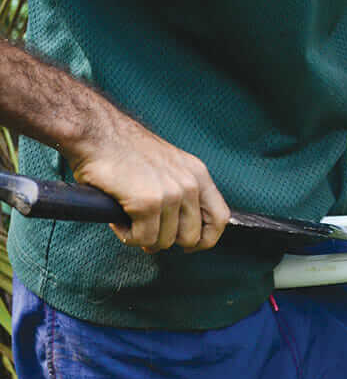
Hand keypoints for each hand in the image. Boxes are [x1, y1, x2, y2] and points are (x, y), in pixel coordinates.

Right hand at [0, 40, 229, 252]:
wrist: (96, 132)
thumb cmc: (125, 151)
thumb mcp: (170, 166)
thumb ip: (182, 192)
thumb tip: (182, 229)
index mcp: (198, 175)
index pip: (218, 218)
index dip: (206, 239)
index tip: (190, 246)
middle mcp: (189, 185)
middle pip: (191, 236)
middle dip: (166, 240)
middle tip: (145, 232)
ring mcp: (170, 194)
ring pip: (164, 241)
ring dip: (143, 237)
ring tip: (128, 219)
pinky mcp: (147, 203)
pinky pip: (142, 238)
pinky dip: (127, 235)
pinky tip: (118, 220)